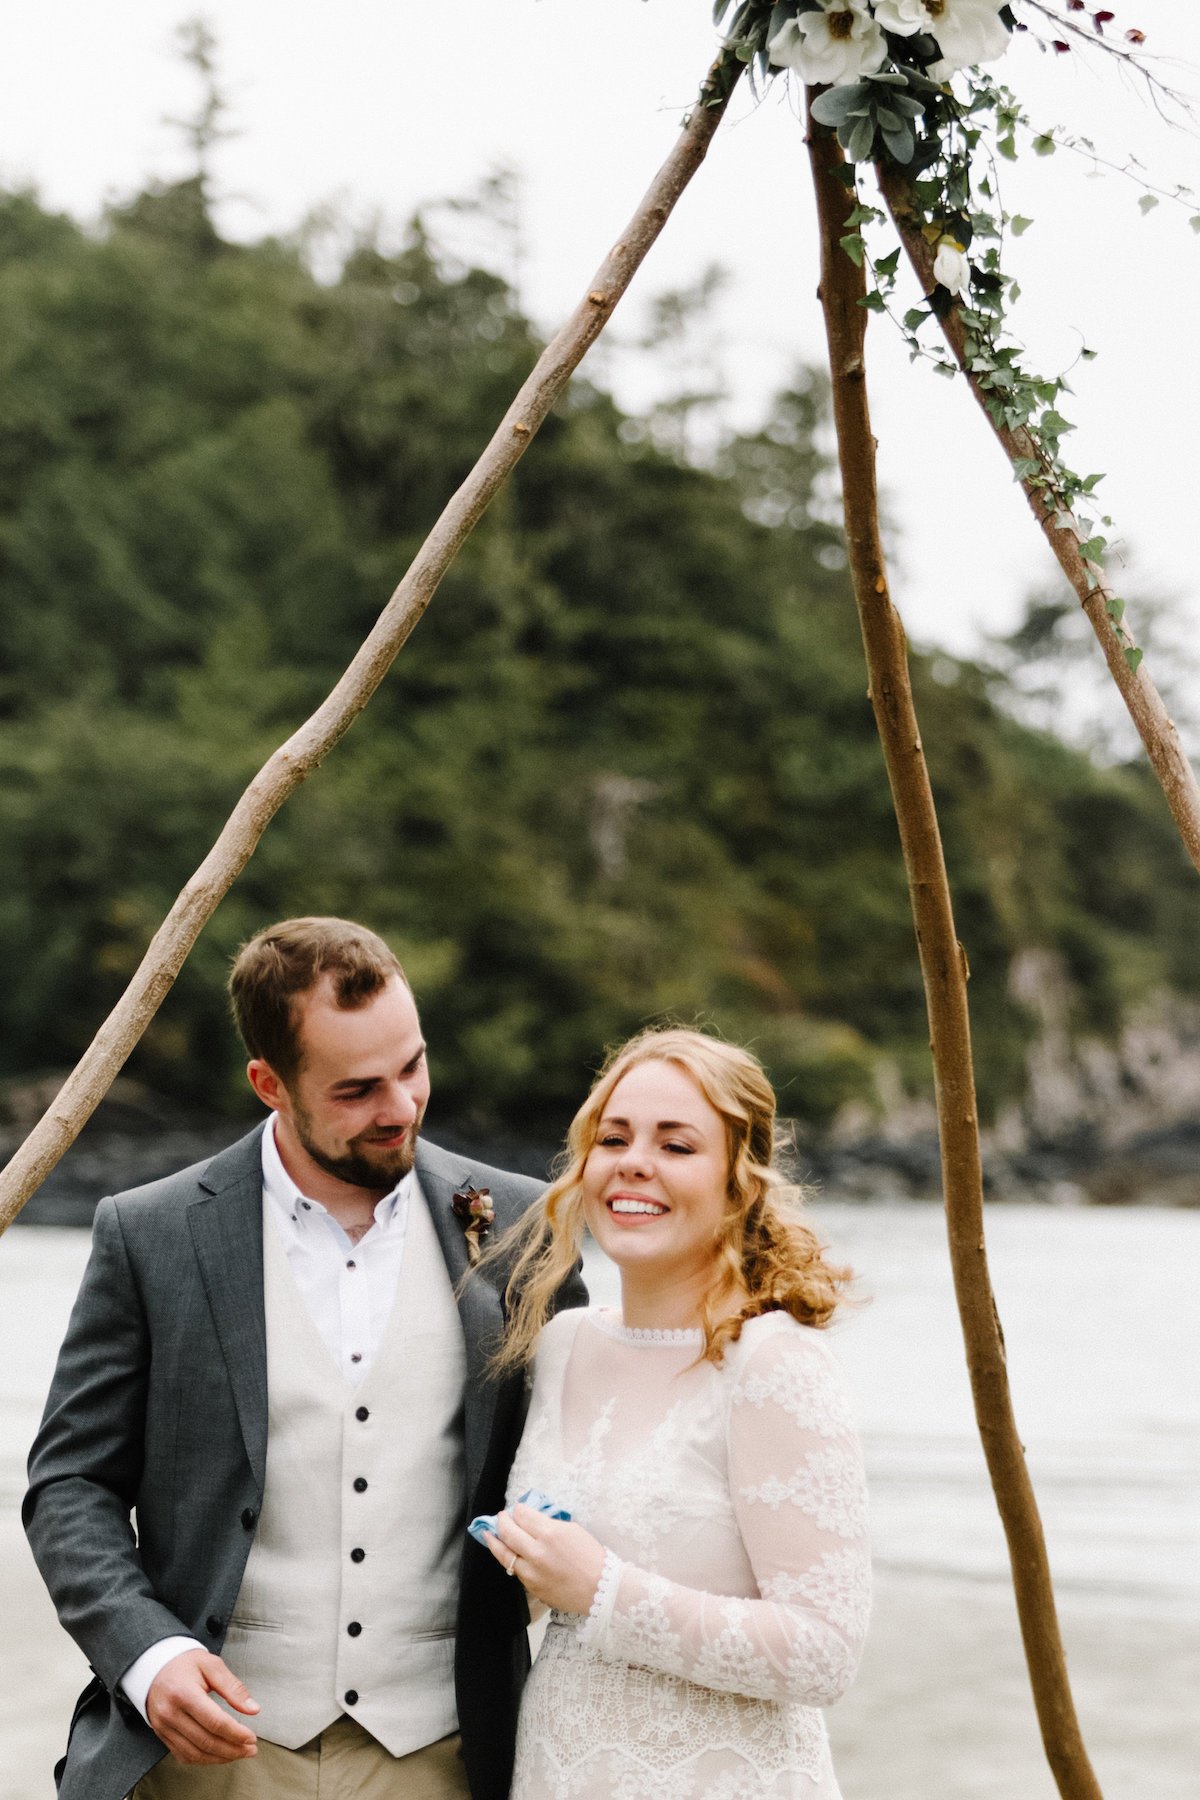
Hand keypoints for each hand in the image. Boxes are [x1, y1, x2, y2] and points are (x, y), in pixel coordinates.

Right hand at [146, 1649, 259, 1764]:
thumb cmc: (186, 1664)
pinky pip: (184, 1756)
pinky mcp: (162, 1736)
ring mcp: (164, 1727)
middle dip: (232, 1749)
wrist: (156, 1668)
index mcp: (184, 1693)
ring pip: (195, 1753)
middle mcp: (171, 1714)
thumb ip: (233, 1687)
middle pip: (206, 1741)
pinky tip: (219, 1755)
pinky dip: (204, 1759)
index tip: (251, 1737)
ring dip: (220, 1758)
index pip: (214, 1722)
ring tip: (239, 1753)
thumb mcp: (212, 1665)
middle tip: (250, 1749)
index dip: (236, 1733)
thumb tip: (253, 1709)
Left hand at [484, 1503, 606, 1614]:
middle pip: (508, 1532)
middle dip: (502, 1521)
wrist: (600, 1588)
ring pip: (503, 1554)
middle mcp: (536, 1552)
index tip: (517, 1509)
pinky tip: (506, 1553)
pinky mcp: (531, 1587)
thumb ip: (548, 1523)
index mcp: (549, 1533)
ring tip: (489, 1534)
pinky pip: (515, 1570)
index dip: (518, 1509)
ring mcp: (531, 1572)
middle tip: (500, 1517)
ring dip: (495, 1541)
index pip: (522, 1515)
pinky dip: (509, 1559)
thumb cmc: (590, 1556)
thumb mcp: (571, 1530)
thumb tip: (530, 1519)